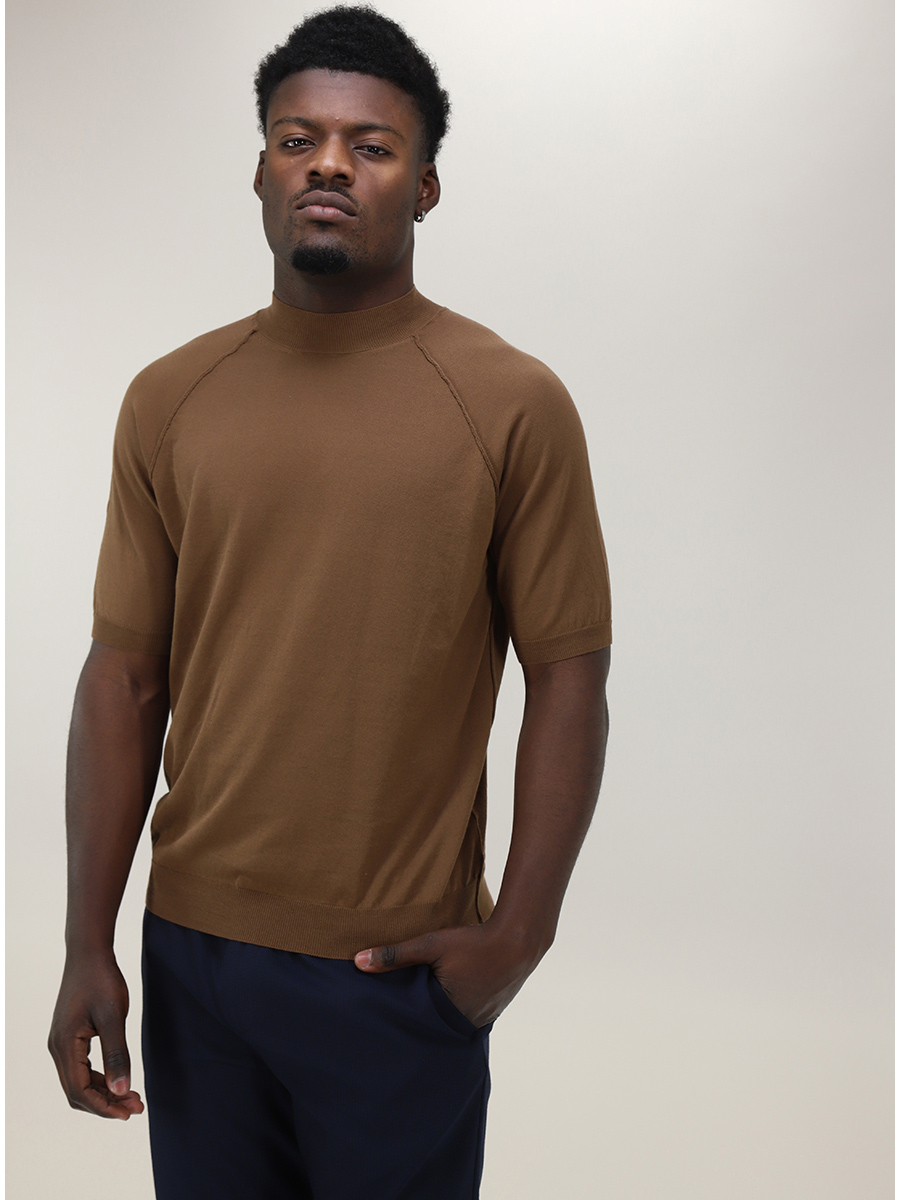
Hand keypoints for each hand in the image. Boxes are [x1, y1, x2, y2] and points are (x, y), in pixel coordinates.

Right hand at [48, 951, 143, 1119]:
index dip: (103, 1107)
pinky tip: (118, 1077)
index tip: (128, 1113)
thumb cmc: (101, 980)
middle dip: (106, 1103)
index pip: (79, 1091)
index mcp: (64, 1045)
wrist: (89, 952)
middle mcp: (58, 1047)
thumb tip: (122, 1090)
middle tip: (136, 1107)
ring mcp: (62, 1042)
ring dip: (104, 1091)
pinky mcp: (70, 1035)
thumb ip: (117, 1054)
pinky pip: (80, 1067)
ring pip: (79, 1080)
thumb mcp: (113, 1017)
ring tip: (133, 1096)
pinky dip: (99, 1077)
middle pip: (77, 1091)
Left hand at [354, 919, 547, 1028]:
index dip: (402, 1024)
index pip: (415, 1028)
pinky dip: (458, 1012)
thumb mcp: (431, 944)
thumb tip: (358, 962)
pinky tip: (452, 1000)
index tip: (386, 1023)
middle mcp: (466, 1023)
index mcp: (447, 1012)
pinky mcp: (492, 1010)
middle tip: (400, 1021)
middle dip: (420, 1025)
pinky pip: (468, 1018)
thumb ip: (395, 955)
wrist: (519, 939)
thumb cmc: (474, 942)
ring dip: (440, 1019)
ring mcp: (482, 1019)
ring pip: (452, 1025)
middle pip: (434, 1029)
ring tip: (424, 1013)